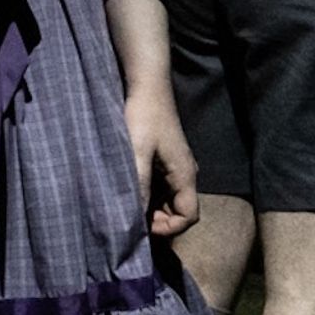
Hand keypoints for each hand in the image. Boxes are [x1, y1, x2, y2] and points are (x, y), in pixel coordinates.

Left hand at [125, 81, 198, 237]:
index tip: (144, 227)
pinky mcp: (164, 160)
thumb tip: (133, 218)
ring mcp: (175, 167)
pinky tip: (128, 189)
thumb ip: (137, 186)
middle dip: (157, 220)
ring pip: (167, 200)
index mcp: (185, 175)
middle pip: (178, 211)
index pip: (189, 216)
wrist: (147, 86)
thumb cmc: (143, 116)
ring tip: (126, 205)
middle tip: (130, 218)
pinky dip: (147, 193)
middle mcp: (185, 173)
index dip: (170, 228)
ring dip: (150, 207)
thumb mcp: (137, 153)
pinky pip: (160, 187)